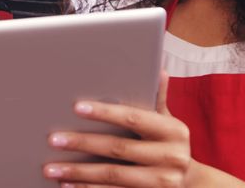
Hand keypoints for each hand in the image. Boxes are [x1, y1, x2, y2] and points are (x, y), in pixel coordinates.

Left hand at [43, 71, 193, 186]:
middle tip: (53, 139)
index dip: (105, 113)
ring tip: (52, 169)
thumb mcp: (168, 122)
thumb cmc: (170, 145)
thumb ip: (158, 98)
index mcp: (174, 132)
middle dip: (82, 143)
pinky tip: (68, 186)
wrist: (192, 184)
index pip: (134, 118)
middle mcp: (171, 158)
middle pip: (118, 149)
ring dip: (78, 173)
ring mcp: (161, 182)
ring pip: (113, 176)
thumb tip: (158, 68)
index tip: (76, 108)